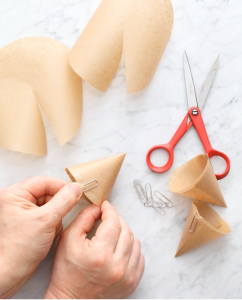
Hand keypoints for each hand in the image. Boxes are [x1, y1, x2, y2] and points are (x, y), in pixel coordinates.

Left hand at [0, 176, 81, 298]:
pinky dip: (52, 222)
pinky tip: (48, 233)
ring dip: (56, 215)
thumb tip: (76, 188)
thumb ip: (64, 201)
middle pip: (47, 192)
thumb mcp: (46, 221)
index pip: (44, 181)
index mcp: (14, 195)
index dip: (62, 186)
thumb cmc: (18, 250)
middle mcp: (16, 200)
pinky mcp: (28, 221)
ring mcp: (22, 211)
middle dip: (58, 205)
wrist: (10, 273)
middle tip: (61, 216)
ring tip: (50, 229)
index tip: (76, 192)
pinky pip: (47, 214)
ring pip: (49, 204)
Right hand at [44, 201, 144, 298]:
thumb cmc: (67, 270)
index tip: (105, 205)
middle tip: (107, 218)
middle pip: (126, 230)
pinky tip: (119, 248)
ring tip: (112, 234)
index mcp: (100, 254)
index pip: (113, 222)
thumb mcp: (68, 239)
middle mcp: (117, 266)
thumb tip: (98, 208)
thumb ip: (84, 218)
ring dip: (124, 233)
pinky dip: (131, 248)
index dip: (109, 209)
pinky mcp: (132, 283)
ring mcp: (127, 276)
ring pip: (135, 242)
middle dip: (116, 220)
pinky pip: (139, 257)